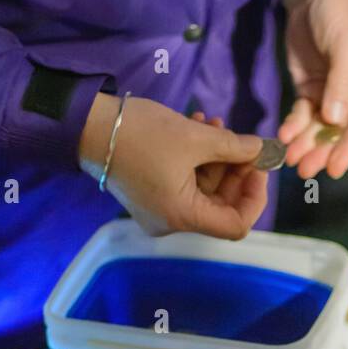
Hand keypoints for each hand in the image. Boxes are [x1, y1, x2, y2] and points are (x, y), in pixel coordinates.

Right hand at [79, 95, 266, 238]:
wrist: (87, 126)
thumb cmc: (140, 134)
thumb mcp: (194, 137)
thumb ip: (233, 147)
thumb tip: (260, 150)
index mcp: (183, 216)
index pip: (236, 225)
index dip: (254, 197)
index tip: (258, 166)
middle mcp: (172, 223)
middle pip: (221, 206)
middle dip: (235, 171)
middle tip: (242, 140)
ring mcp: (160, 210)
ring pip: (204, 190)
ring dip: (216, 158)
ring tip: (216, 123)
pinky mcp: (152, 196)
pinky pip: (185, 183)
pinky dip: (197, 160)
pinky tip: (200, 128)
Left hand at [279, 0, 347, 180]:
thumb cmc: (343, 9)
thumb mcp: (347, 43)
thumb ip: (341, 83)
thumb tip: (334, 121)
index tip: (335, 169)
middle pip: (342, 132)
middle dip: (323, 151)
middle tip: (305, 170)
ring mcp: (334, 94)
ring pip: (320, 129)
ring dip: (306, 145)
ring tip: (291, 160)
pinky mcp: (312, 90)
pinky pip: (303, 115)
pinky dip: (294, 126)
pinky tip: (284, 136)